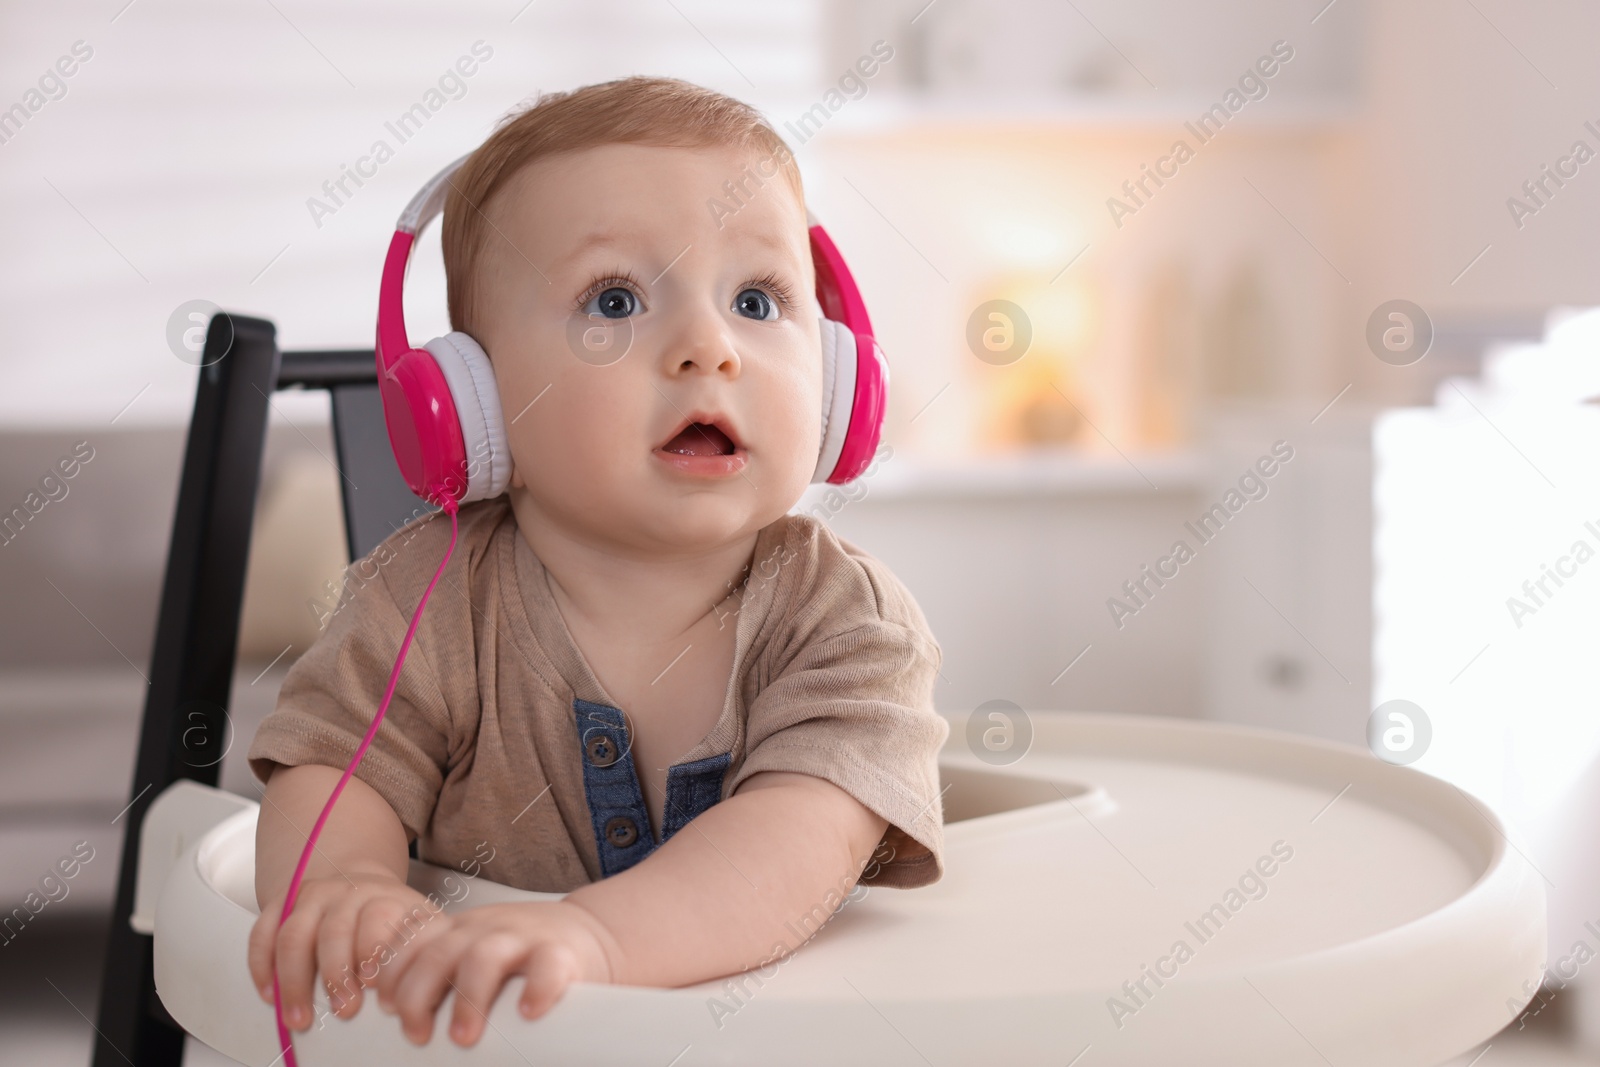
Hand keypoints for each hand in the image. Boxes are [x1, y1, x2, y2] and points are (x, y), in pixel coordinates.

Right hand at [248, 869, 438, 1030]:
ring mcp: (312, 897)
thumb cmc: (392, 919)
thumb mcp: (419, 928)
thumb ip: (425, 955)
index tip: (374, 984)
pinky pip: (263, 932)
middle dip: (336, 975)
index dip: (375, 950)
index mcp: (386, 899)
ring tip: (301, 1016)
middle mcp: (348, 894)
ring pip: (294, 934)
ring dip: (294, 980)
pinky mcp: (282, 904)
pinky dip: (262, 966)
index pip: (379, 919)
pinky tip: (270, 995)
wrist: (360, 883)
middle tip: (344, 1010)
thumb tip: (433, 996)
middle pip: (335, 931)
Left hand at [372, 900, 615, 1046]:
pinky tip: (529, 1012)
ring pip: (485, 957)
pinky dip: (536, 988)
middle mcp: (485, 930)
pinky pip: (548, 965)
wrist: (591, 932)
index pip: (412, 940)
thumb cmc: (523, 957)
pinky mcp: (563, 952)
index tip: (384, 1008)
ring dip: (467, 998)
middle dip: (418, 995)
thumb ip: (443, 977)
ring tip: (463, 1037)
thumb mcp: (476, 952)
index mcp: (459, 930)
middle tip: (417, 1035)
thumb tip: (400, 1026)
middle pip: (439, 952)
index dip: (390, 972)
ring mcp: (524, 937)